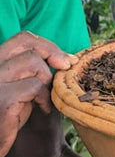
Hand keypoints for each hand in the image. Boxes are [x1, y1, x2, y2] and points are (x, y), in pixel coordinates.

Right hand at [0, 32, 76, 156]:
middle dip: (52, 52)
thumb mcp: (20, 88)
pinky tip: (43, 109)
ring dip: (47, 80)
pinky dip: (44, 97)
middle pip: (26, 43)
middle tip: (66, 67)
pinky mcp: (2, 98)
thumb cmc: (9, 118)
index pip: (21, 39)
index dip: (46, 45)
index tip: (65, 59)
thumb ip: (33, 71)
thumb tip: (65, 58)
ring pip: (33, 63)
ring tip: (44, 97)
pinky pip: (34, 86)